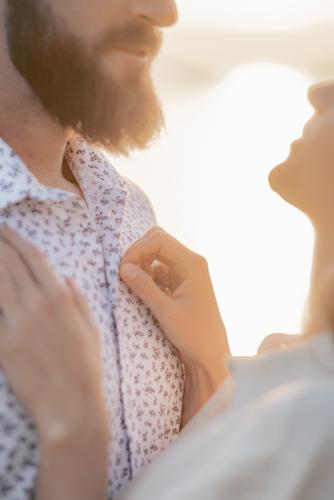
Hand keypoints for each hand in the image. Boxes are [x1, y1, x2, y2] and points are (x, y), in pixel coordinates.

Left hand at [0, 225, 106, 439]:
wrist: (70, 407)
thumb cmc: (85, 369)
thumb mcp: (91, 330)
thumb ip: (78, 300)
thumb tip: (66, 278)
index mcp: (60, 298)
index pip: (33, 257)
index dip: (16, 239)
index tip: (6, 228)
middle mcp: (37, 305)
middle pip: (9, 263)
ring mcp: (16, 324)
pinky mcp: (1, 344)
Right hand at [120, 227, 229, 421]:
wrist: (211, 356)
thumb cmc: (194, 335)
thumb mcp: (166, 311)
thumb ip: (144, 287)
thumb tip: (123, 267)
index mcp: (192, 264)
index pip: (158, 241)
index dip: (137, 250)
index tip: (123, 269)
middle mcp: (190, 263)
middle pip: (158, 242)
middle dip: (138, 253)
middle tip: (125, 273)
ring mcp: (186, 273)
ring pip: (157, 255)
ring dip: (141, 264)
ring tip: (130, 283)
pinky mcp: (180, 285)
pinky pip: (159, 271)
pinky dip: (146, 276)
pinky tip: (139, 290)